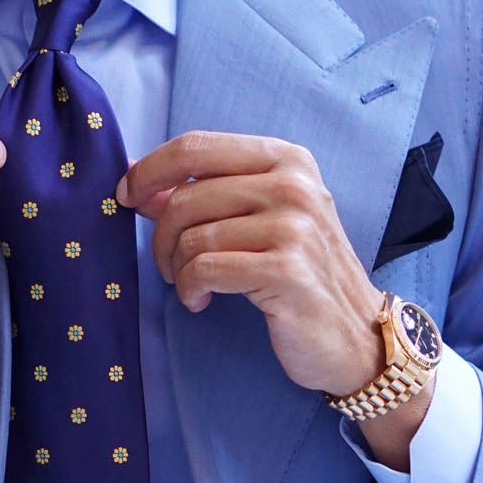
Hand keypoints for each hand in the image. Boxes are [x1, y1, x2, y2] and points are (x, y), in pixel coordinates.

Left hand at [118, 131, 432, 469]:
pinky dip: (191, 290)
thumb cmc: (301, 275)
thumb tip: (142, 186)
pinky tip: (201, 302)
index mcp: (286, 159)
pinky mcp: (286, 270)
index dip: (149, 171)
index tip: (126, 197)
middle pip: (186, 196)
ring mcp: (294, 226)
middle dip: (161, 237)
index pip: (196, 147)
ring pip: (192, 236)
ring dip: (176, 269)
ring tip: (190, 286)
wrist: (356, 335)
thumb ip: (211, 195)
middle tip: (169, 266)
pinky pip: (205, 269)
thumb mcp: (264, 219)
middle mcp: (294, 185)